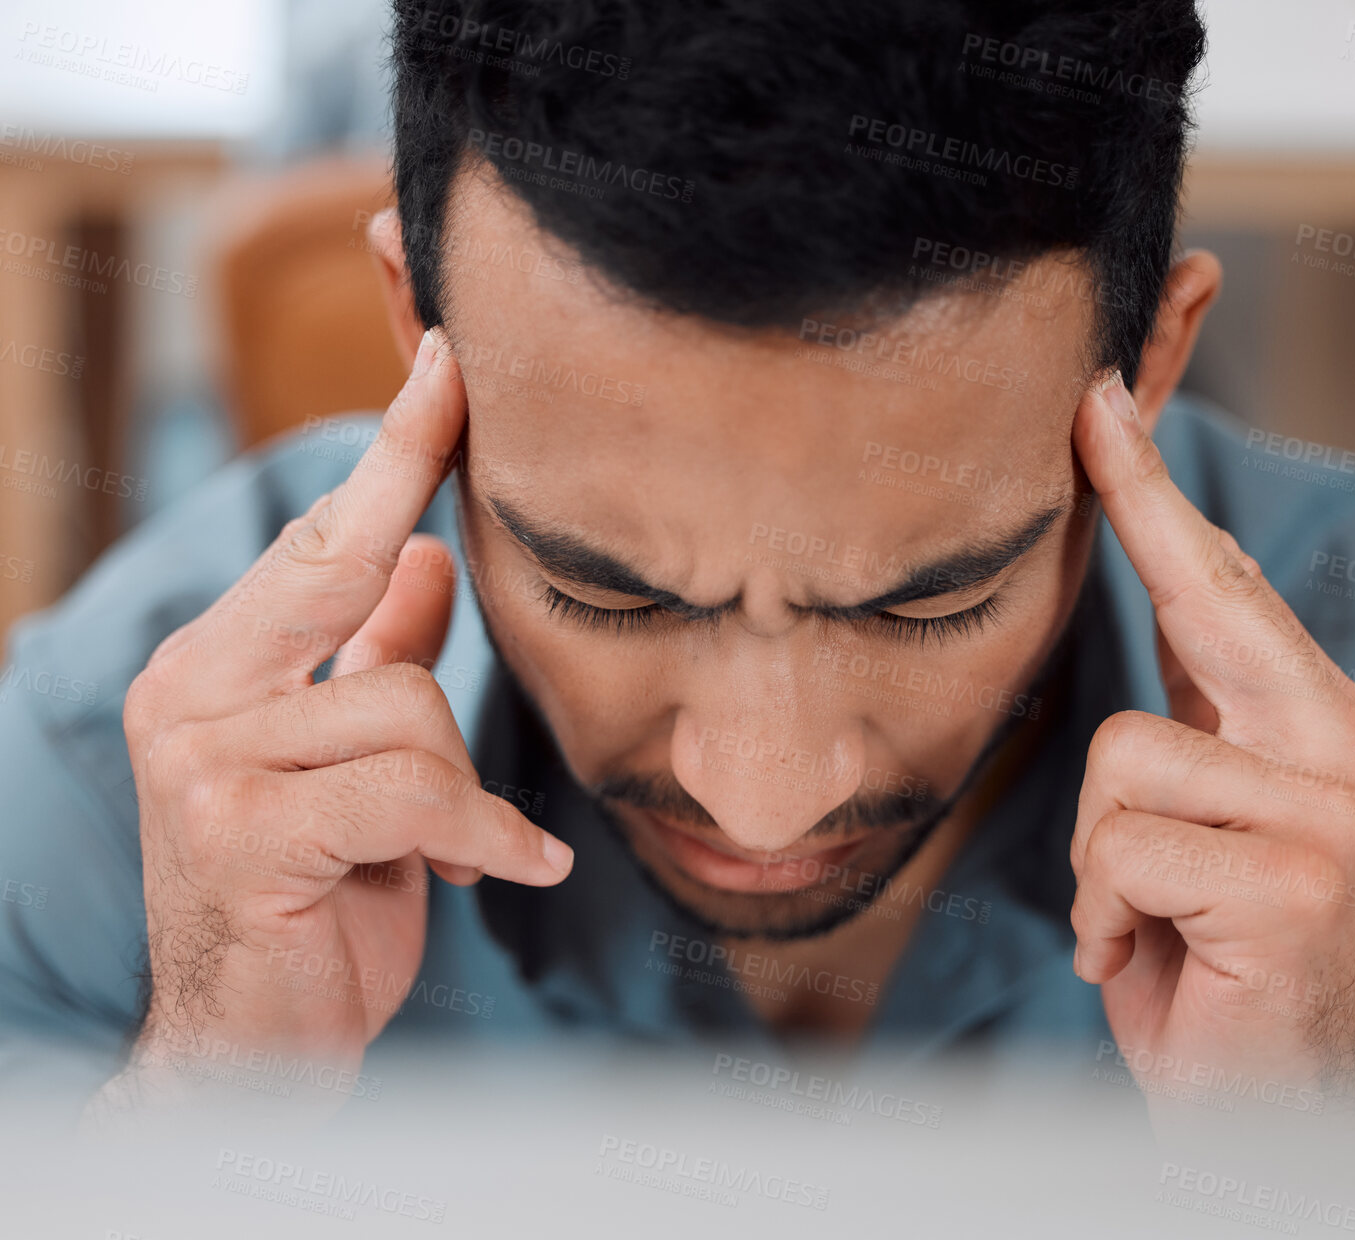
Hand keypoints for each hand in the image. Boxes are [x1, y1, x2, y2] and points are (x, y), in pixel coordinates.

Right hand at [93, 329, 570, 1117]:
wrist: (252, 1048)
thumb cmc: (315, 893)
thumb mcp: (356, 765)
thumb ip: (375, 658)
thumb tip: (429, 556)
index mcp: (213, 671)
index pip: (315, 543)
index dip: (388, 451)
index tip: (447, 362)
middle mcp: (189, 698)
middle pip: (341, 570)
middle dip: (409, 485)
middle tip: (457, 385)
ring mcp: (205, 765)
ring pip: (403, 703)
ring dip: (457, 787)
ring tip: (446, 847)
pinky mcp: (246, 837)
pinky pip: (414, 792)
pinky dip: (481, 833)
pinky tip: (504, 868)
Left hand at [1069, 374, 1354, 1121]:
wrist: (1259, 1105)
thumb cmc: (1209, 952)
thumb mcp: (1196, 820)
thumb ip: (1199, 713)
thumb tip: (1185, 584)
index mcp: (1316, 724)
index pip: (1225, 588)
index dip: (1156, 495)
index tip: (1101, 406)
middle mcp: (1342, 747)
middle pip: (1206, 599)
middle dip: (1139, 505)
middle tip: (1090, 404)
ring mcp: (1328, 810)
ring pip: (1122, 755)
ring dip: (1095, 858)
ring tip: (1138, 918)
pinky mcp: (1293, 877)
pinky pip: (1121, 847)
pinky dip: (1103, 915)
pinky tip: (1146, 957)